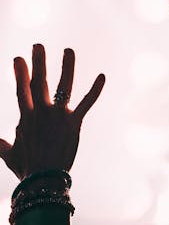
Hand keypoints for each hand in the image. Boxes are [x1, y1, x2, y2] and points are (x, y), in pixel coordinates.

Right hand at [0, 44, 104, 179]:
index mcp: (25, 117)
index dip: (20, 73)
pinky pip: (86, 103)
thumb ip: (2, 145)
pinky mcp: (74, 122)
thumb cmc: (26, 169)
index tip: (18, 58)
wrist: (43, 179)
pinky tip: (103, 76)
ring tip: (69, 50)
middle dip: (39, 62)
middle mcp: (40, 112)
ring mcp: (58, 116)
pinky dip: (95, 90)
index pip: (21, 90)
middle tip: (38, 45)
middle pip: (39, 82)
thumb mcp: (9, 155)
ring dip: (67, 67)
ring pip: (63, 86)